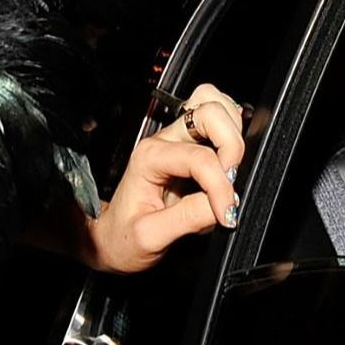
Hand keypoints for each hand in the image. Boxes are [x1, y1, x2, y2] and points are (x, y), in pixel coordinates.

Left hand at [87, 83, 248, 274]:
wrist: (111, 238)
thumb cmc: (123, 236)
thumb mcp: (150, 237)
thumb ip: (188, 219)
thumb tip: (226, 206)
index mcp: (150, 158)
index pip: (199, 159)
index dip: (220, 186)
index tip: (227, 213)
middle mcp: (164, 141)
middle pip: (210, 112)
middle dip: (232, 145)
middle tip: (232, 181)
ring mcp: (178, 139)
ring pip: (214, 105)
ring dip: (232, 133)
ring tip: (231, 169)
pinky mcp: (190, 144)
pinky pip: (218, 120)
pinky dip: (232, 133)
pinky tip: (228, 162)